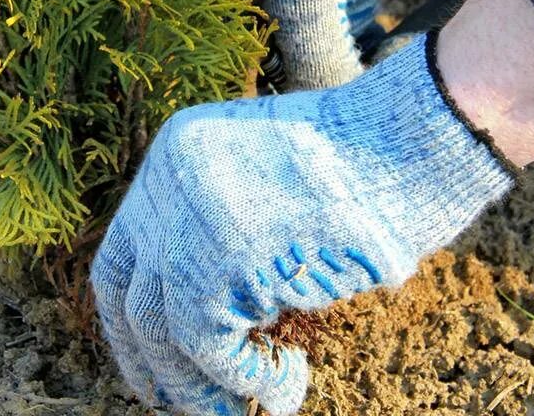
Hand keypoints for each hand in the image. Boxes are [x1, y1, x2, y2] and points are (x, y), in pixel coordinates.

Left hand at [91, 33, 513, 415]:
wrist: (410, 144)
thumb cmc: (364, 169)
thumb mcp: (271, 177)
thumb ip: (224, 223)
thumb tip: (202, 316)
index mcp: (177, 153)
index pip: (123, 251)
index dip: (129, 318)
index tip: (148, 360)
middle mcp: (168, 181)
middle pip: (131, 292)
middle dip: (154, 360)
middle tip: (184, 403)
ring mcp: (186, 220)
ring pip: (162, 330)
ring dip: (200, 384)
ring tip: (247, 403)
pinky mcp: (217, 265)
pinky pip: (210, 349)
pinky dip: (248, 379)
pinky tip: (289, 382)